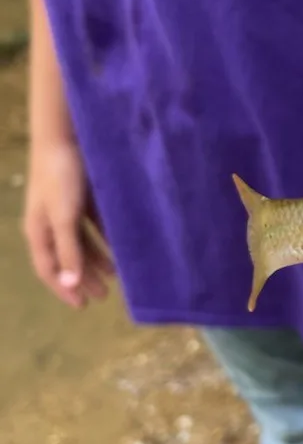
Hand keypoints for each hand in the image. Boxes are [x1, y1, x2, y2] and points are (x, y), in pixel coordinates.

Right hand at [22, 139, 113, 308]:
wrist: (66, 138)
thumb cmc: (60, 177)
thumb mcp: (64, 218)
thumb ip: (69, 250)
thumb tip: (69, 284)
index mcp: (39, 230)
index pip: (48, 268)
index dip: (64, 288)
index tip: (82, 305)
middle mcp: (51, 223)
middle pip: (68, 259)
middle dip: (84, 278)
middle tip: (104, 296)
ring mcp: (67, 210)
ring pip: (82, 244)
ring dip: (97, 261)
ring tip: (115, 276)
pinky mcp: (82, 198)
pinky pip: (94, 226)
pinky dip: (106, 239)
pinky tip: (121, 248)